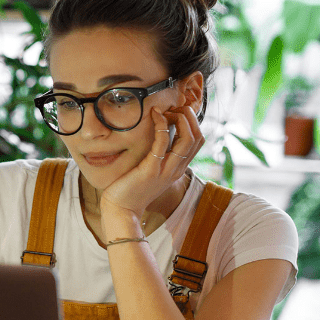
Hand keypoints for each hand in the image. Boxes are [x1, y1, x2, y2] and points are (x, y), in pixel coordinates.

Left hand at [99, 106, 204, 229]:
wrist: (121, 210)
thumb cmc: (131, 189)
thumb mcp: (151, 171)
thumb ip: (158, 157)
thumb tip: (158, 136)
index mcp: (178, 169)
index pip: (197, 141)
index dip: (192, 122)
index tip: (177, 113)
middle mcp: (176, 170)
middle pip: (197, 137)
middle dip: (189, 117)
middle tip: (173, 108)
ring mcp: (165, 170)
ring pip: (187, 139)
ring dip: (180, 119)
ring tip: (166, 110)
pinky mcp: (151, 169)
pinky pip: (163, 142)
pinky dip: (161, 124)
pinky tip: (154, 114)